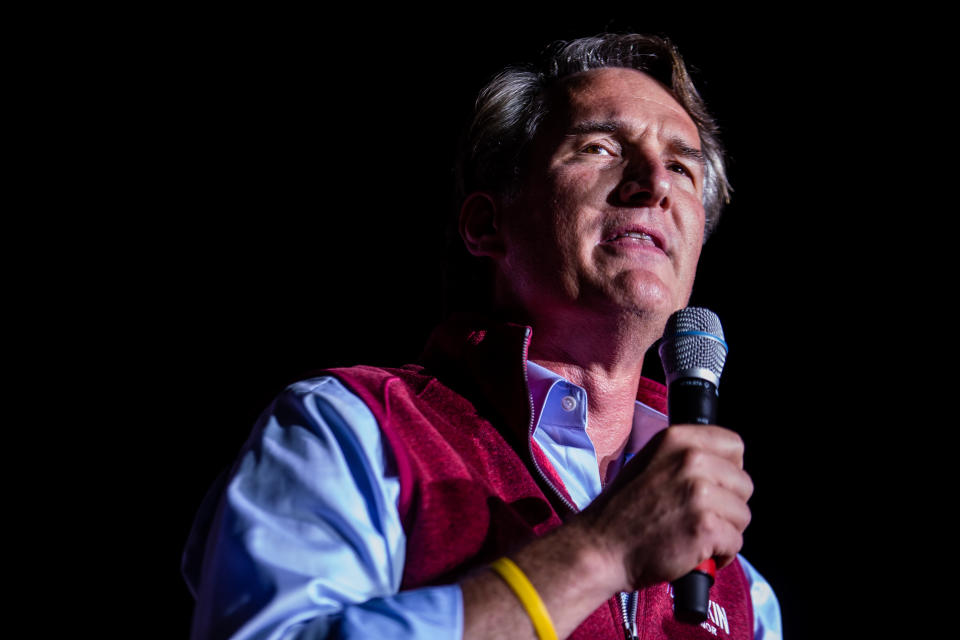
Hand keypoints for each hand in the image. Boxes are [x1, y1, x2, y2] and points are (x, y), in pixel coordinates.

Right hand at [577, 425, 752, 591]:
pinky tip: (696, 552)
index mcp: (677, 439)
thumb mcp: (649, 462)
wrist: (600, 547)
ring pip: (742, 515)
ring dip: (725, 531)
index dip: (729, 470)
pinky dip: (720, 554)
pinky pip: (735, 542)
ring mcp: (699, 493)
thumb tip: (722, 467)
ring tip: (695, 535)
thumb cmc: (622, 511)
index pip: (734, 445)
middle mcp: (691, 460)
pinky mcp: (706, 526)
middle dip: (728, 505)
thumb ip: (684, 457)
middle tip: (700, 517)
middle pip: (743, 483)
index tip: (714, 486)